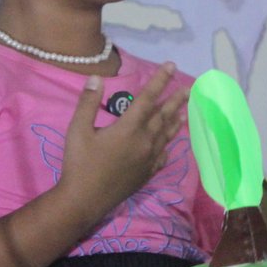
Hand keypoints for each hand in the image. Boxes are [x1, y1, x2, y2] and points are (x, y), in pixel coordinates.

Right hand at [55, 63, 188, 220]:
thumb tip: (96, 78)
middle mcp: (144, 141)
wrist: (84, 200)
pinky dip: (168, 144)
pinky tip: (168, 143)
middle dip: (176, 99)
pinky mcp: (147, 173)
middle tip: (190, 87)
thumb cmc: (79, 163)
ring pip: (166, 134)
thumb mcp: (77, 130)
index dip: (160, 80)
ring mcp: (148, 159)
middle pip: (163, 115)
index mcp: (128, 128)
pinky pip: (163, 155)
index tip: (171, 65)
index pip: (148, 98)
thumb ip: (88, 103)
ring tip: (184, 111)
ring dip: (175, 120)